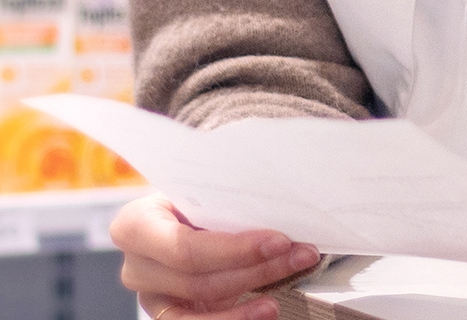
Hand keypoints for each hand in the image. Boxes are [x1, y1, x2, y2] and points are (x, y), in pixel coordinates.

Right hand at [110, 194, 320, 319]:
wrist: (176, 212)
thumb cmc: (192, 195)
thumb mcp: (199, 188)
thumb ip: (225, 198)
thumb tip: (284, 199)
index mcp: (136, 224)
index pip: (186, 246)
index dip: (235, 249)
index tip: (280, 241)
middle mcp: (136, 264)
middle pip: (199, 276)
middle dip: (256, 267)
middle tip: (301, 256)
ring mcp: (149, 294)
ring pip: (201, 302)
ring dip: (248, 302)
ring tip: (281, 295)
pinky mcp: (166, 313)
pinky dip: (232, 319)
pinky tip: (261, 312)